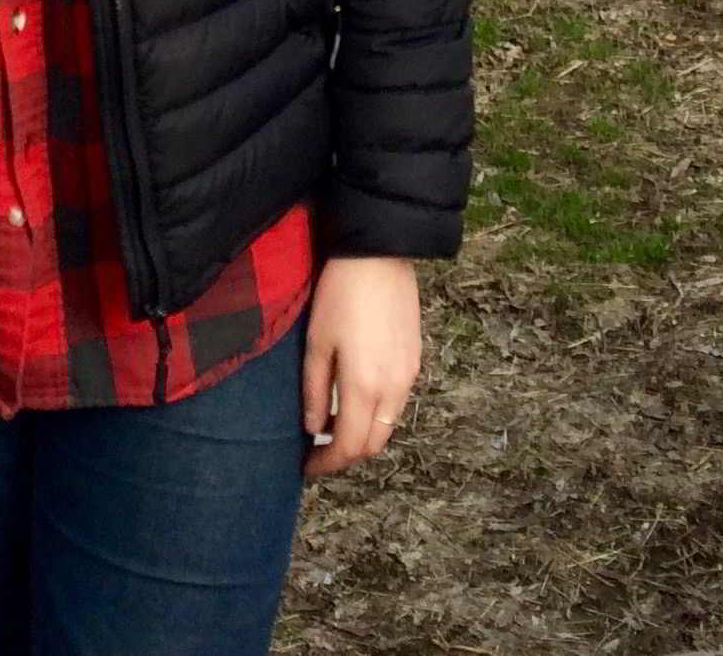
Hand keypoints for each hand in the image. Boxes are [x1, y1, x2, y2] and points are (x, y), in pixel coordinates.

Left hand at [301, 255, 419, 476]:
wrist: (379, 255)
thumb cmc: (339, 295)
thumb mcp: (316, 342)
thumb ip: (314, 389)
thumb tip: (313, 428)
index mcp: (364, 388)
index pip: (349, 446)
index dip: (327, 464)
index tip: (306, 467)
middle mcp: (394, 390)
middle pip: (373, 444)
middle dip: (346, 455)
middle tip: (319, 450)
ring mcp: (409, 377)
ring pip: (388, 426)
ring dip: (363, 435)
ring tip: (334, 425)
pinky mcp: (415, 361)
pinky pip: (398, 404)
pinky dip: (377, 415)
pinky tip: (355, 399)